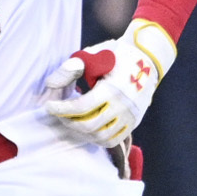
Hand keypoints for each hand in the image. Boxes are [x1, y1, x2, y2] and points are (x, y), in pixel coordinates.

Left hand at [43, 18, 177, 147]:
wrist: (148, 59)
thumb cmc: (116, 55)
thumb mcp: (93, 55)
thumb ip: (70, 69)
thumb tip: (50, 84)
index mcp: (113, 89)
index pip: (81, 107)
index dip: (61, 109)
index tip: (49, 106)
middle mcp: (124, 106)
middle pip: (89, 126)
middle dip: (69, 121)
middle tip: (59, 113)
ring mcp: (130, 117)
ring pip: (100, 137)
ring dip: (81, 132)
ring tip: (71, 120)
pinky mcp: (134, 122)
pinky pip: (113, 140)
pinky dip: (96, 138)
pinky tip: (86, 128)